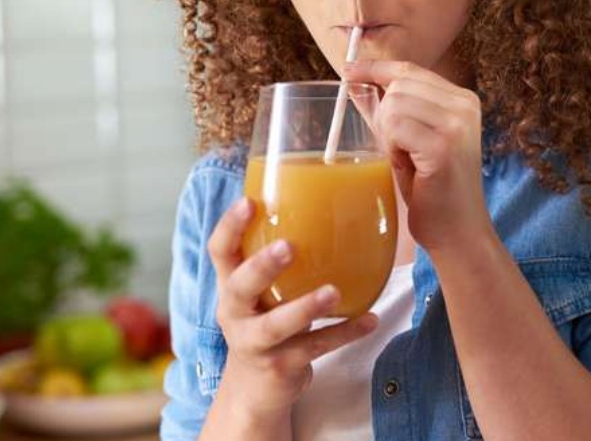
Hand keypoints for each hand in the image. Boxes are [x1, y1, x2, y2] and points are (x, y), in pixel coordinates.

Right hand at [206, 198, 377, 417]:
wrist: (254, 388)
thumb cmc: (267, 321)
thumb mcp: (264, 291)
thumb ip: (281, 261)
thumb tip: (330, 205)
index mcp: (230, 285)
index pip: (220, 251)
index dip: (230, 226)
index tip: (248, 201)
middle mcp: (236, 313)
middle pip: (240, 287)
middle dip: (262, 266)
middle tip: (288, 247)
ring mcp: (255, 343)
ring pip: (276, 325)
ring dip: (306, 307)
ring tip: (333, 291)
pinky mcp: (280, 366)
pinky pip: (315, 348)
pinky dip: (345, 333)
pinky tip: (371, 320)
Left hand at [342, 60, 493, 253]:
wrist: (459, 233)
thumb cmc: (433, 190)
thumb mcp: (410, 142)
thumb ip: (388, 111)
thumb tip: (356, 82)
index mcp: (462, 100)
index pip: (410, 69)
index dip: (376, 68)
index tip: (349, 70)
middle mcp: (465, 105)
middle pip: (398, 84)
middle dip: (384, 116)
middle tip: (397, 150)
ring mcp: (457, 124)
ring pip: (394, 104)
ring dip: (388, 135)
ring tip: (407, 160)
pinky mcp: (444, 146)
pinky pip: (395, 127)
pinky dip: (392, 148)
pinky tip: (409, 167)